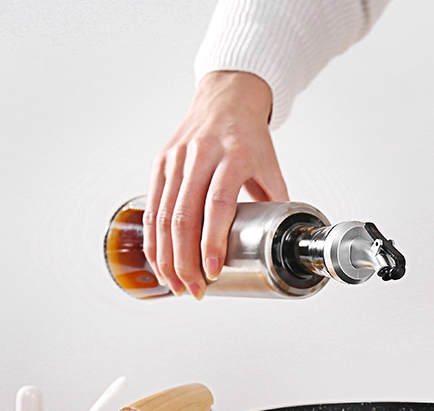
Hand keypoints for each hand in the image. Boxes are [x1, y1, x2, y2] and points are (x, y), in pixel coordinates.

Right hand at [144, 70, 287, 298]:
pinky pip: (152, 209)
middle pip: (184, 217)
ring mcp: (176, 160)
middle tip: (194, 290)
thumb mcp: (270, 167)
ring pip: (163, 217)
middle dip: (186, 261)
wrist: (226, 98)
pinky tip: (159, 263)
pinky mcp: (160, 164)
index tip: (212, 271)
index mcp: (232, 156)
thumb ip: (275, 205)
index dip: (212, 241)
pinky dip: (153, 241)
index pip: (217, 204)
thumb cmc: (249, 137)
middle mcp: (200, 156)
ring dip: (166, 258)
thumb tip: (282, 244)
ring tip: (177, 286)